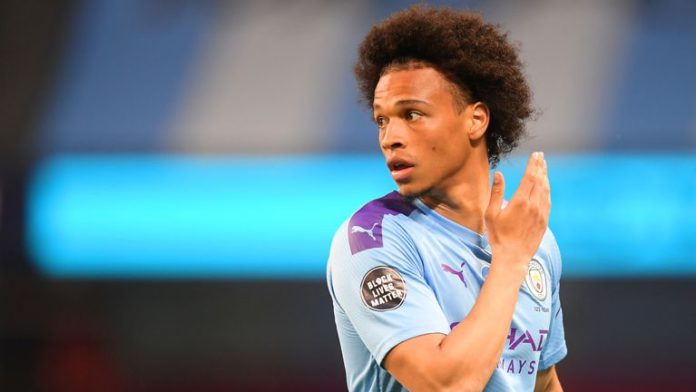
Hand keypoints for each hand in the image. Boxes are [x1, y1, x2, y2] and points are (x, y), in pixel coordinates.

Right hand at [485, 152, 550, 276]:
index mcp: (520, 202)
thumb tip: (499, 174)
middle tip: (541, 156)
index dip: (534, 164)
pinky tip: (545, 187)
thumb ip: (496, 192)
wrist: (513, 257)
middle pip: (540, 181)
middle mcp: (534, 206)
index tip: (536, 154)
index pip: (530, 177)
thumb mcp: (491, 214)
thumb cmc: (498, 236)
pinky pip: (548, 201)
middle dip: (541, 167)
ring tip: (544, 168)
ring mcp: (541, 214)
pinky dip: (547, 190)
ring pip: (546, 190)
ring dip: (545, 177)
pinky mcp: (544, 221)